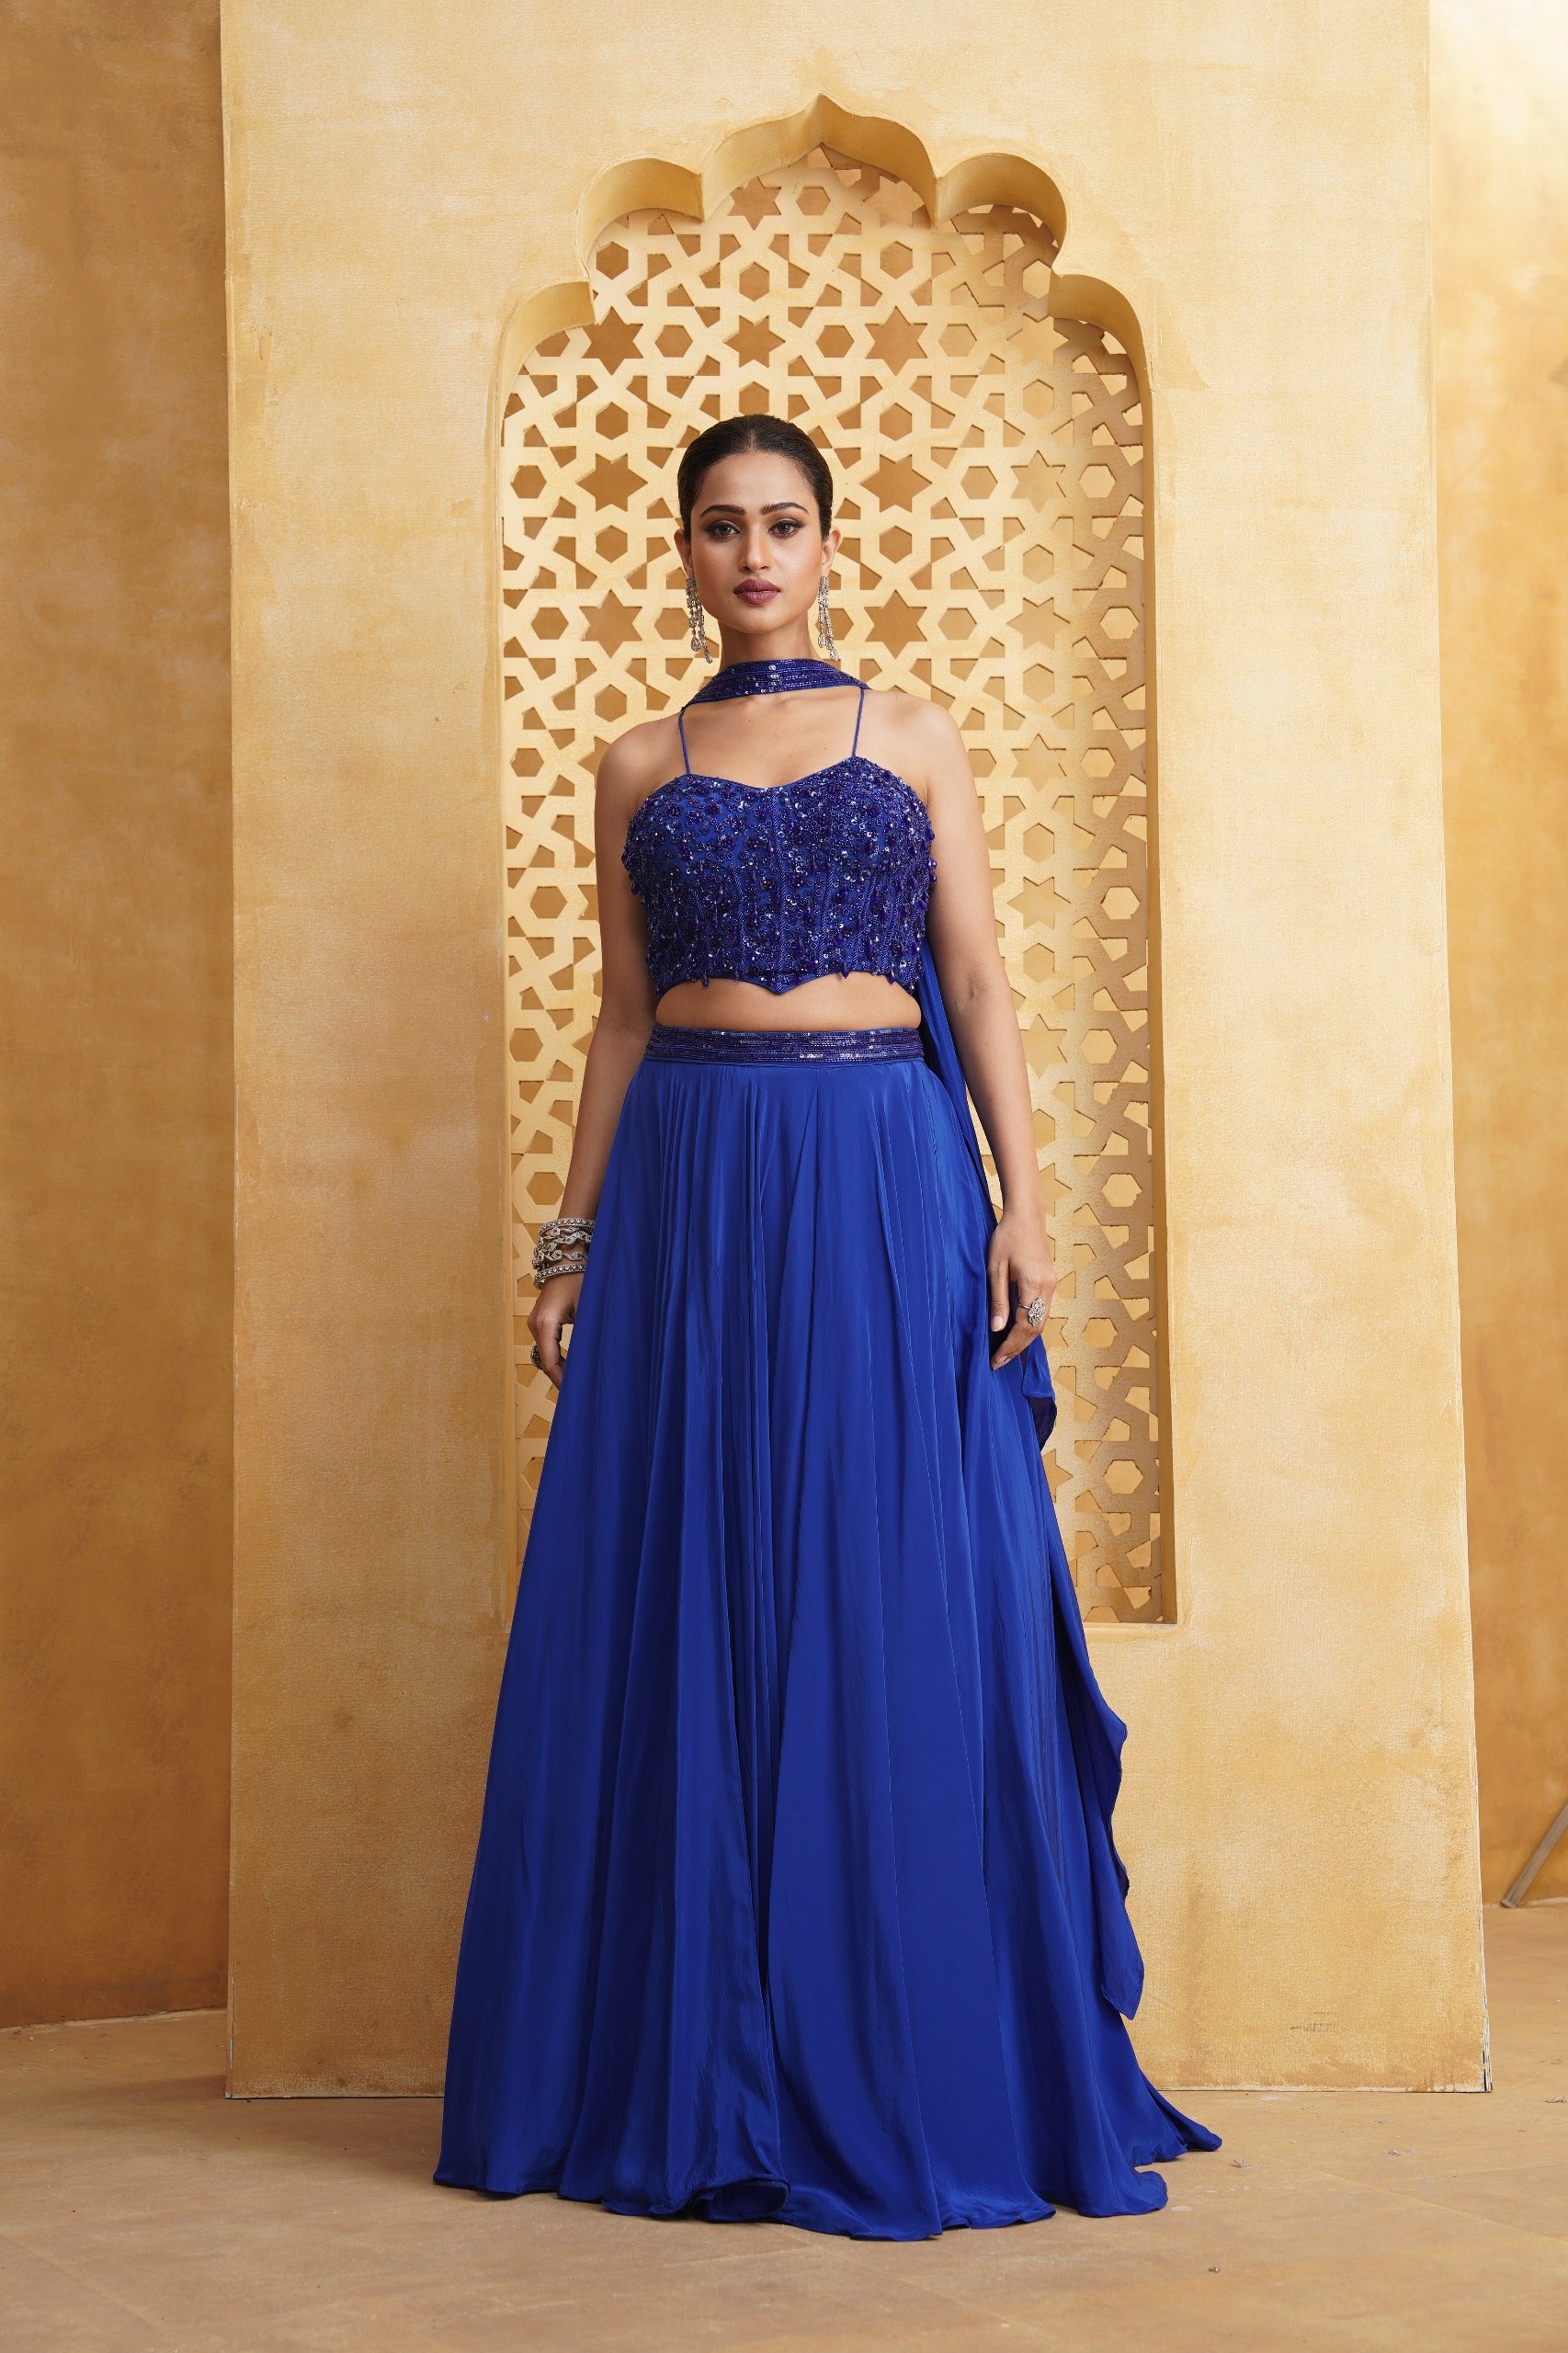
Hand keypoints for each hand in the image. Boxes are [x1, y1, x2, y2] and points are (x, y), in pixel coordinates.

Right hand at [528, 1271, 581, 1390]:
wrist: (565, 1260)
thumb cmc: (580, 1279)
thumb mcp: (588, 1307)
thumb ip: (588, 1334)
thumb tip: (595, 1361)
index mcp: (545, 1323)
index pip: (550, 1362)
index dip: (561, 1380)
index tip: (575, 1393)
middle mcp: (535, 1325)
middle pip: (546, 1361)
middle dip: (561, 1378)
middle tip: (579, 1395)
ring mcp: (535, 1324)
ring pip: (545, 1355)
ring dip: (559, 1370)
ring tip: (577, 1386)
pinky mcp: (539, 1323)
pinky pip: (547, 1347)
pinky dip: (557, 1359)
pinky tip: (570, 1370)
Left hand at [987, 1211, 1056, 1368]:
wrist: (1026, 1216)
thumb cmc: (1006, 1237)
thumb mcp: (995, 1268)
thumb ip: (998, 1300)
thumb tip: (997, 1329)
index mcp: (1033, 1283)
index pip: (1024, 1325)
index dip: (1010, 1346)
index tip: (995, 1360)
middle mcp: (1048, 1287)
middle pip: (1036, 1328)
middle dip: (1017, 1348)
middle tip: (998, 1363)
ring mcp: (1052, 1285)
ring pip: (1041, 1322)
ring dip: (1024, 1340)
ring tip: (1005, 1353)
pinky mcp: (1050, 1283)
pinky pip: (1042, 1312)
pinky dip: (1029, 1326)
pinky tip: (1016, 1333)